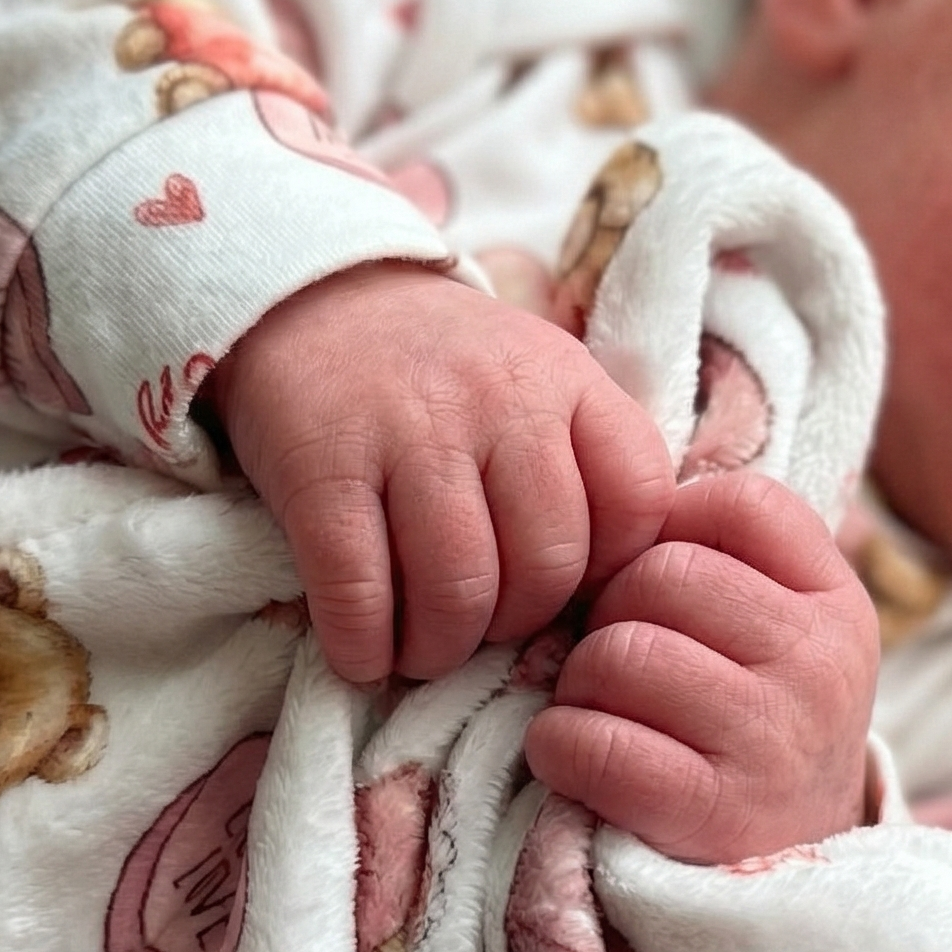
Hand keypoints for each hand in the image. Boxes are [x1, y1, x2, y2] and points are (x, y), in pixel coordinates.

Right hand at [202, 263, 675, 681]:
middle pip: (546, 564)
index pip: (637, 498)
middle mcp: (497, 399)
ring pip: (458, 588)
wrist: (314, 299)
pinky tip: (364, 653)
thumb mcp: (536, 381)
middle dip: (516, 626)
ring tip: (424, 649)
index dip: (609, 571)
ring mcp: (408, 431)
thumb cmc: (441, 373)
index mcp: (565, 380)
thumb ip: (585, 462)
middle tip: (482, 629)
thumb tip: (613, 590)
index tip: (564, 587)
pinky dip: (364, 646)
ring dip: (440, 649)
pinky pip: (360, 591)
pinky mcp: (321, 469)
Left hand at [523, 471, 879, 863]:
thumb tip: (607, 505)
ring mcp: (774, 739)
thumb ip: (716, 565)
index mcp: (837, 604)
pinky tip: (575, 761)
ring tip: (599, 718)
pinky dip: (559, 747)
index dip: (665, 533)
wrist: (789, 898)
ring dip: (577, 687)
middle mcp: (821, 663)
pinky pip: (594, 741)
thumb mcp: (774, 646)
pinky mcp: (714, 813)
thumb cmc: (751, 746)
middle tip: (614, 672)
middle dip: (609, 618)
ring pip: (620, 652)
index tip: (655, 595)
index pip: (736, 502)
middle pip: (661, 574)